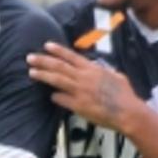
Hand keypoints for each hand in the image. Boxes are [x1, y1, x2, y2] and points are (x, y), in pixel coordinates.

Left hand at [26, 42, 145, 132]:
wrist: (127, 112)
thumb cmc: (125, 94)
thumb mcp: (116, 76)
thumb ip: (104, 70)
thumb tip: (98, 67)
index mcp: (93, 69)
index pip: (71, 56)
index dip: (58, 50)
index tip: (46, 45)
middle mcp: (84, 78)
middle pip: (59, 66)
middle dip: (43, 61)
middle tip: (30, 57)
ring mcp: (80, 91)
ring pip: (57, 80)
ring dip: (43, 75)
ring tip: (31, 72)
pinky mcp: (78, 105)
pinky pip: (61, 99)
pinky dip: (54, 97)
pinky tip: (49, 95)